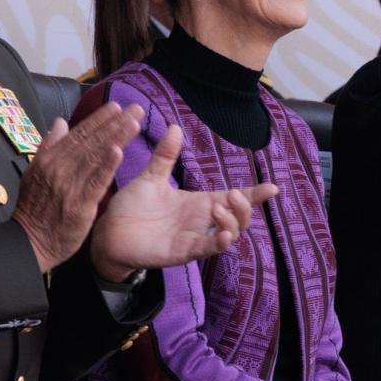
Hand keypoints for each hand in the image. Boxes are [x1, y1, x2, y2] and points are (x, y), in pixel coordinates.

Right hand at [12, 102, 142, 273]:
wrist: (30, 241)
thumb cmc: (36, 207)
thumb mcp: (34, 172)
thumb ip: (49, 146)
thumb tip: (61, 122)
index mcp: (49, 159)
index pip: (79, 134)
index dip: (99, 119)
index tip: (117, 106)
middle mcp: (59, 168)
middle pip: (91, 141)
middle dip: (115, 123)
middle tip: (136, 109)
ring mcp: (69, 185)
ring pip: (95, 156)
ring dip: (115, 137)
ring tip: (134, 123)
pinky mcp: (79, 204)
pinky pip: (95, 182)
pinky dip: (106, 166)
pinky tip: (118, 152)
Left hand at [90, 124, 278, 281]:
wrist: (107, 232)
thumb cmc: (131, 208)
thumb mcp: (151, 178)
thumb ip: (165, 156)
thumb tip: (175, 128)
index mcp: (199, 203)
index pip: (235, 199)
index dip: (255, 194)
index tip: (272, 187)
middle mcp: (202, 221)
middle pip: (241, 218)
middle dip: (245, 206)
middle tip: (234, 194)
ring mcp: (195, 237)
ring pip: (230, 234)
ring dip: (232, 222)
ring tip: (219, 208)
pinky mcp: (183, 252)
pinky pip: (208, 249)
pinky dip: (219, 243)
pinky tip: (222, 234)